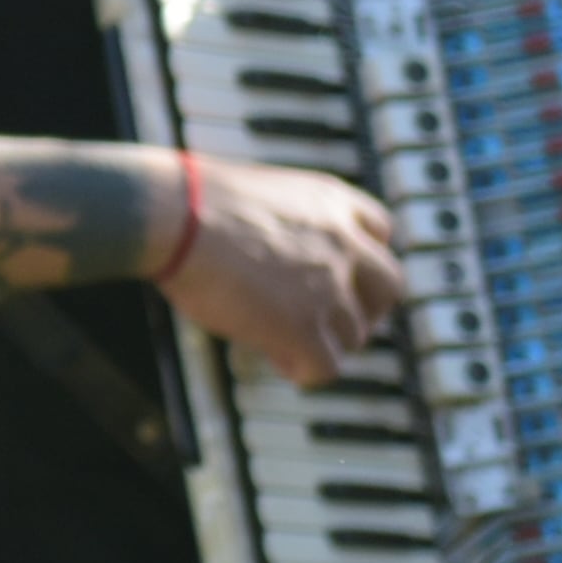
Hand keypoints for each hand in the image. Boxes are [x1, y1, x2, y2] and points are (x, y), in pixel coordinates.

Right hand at [158, 157, 405, 388]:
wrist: (174, 216)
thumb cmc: (192, 201)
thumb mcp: (260, 193)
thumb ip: (288, 220)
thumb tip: (276, 254)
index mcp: (332, 200)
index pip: (382, 232)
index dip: (362, 260)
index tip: (341, 274)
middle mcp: (344, 241)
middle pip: (388, 287)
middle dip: (364, 307)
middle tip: (330, 319)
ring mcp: (329, 287)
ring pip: (355, 334)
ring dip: (325, 340)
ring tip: (285, 341)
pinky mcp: (304, 326)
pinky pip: (327, 366)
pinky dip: (306, 369)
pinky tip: (278, 359)